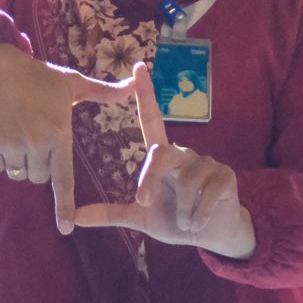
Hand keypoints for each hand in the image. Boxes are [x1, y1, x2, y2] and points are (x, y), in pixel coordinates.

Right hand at [0, 44, 149, 234]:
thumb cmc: (37, 76)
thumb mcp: (71, 82)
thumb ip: (104, 91)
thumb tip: (134, 85)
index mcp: (59, 133)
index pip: (64, 178)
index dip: (64, 206)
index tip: (66, 228)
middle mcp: (36, 144)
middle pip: (41, 177)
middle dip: (40, 164)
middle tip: (36, 135)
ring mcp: (11, 146)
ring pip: (20, 172)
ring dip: (20, 160)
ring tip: (19, 131)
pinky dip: (1, 156)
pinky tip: (4, 132)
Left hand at [72, 86, 257, 258]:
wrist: (213, 235)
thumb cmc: (176, 221)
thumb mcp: (141, 218)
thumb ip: (112, 214)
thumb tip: (77, 218)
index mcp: (163, 157)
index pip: (152, 119)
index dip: (146, 94)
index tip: (138, 67)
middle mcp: (183, 153)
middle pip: (161, 155)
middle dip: (150, 181)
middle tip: (144, 202)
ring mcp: (206, 162)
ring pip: (186, 183)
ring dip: (182, 210)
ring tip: (186, 222)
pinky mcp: (225, 175)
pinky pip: (207, 194)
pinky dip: (198, 215)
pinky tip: (199, 223)